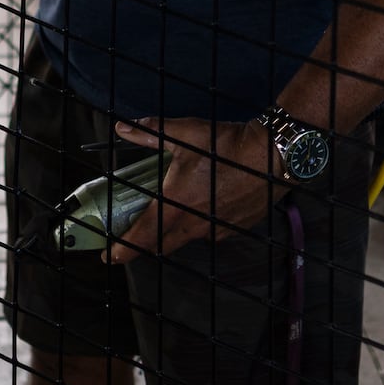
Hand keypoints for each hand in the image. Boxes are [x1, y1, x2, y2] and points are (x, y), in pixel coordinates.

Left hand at [104, 117, 275, 263]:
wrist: (274, 155)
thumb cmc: (228, 145)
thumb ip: (152, 132)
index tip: (110, 257)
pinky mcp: (234, 228)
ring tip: (167, 217)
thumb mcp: (186, 134)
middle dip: (144, 246)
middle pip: (161, 245)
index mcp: (176, 205)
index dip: (123, 249)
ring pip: (185, 238)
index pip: (143, 235)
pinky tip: (203, 206)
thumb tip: (124, 126)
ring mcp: (216, 229)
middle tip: (131, 240)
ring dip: (172, 233)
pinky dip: (197, 225)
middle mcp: (194, 224)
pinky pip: (207, 232)